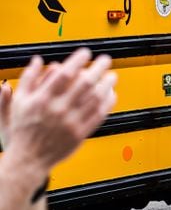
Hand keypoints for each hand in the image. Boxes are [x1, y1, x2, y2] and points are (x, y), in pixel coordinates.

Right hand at [2, 48, 116, 171]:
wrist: (30, 157)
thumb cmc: (23, 129)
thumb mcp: (19, 102)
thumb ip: (28, 79)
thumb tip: (38, 60)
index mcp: (42, 99)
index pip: (64, 74)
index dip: (77, 60)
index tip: (86, 52)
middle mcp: (58, 110)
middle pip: (84, 84)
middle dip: (98, 68)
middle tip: (106, 59)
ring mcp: (71, 122)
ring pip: (95, 99)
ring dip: (107, 85)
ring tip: (112, 75)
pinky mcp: (81, 133)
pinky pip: (99, 116)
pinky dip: (107, 104)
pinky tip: (111, 95)